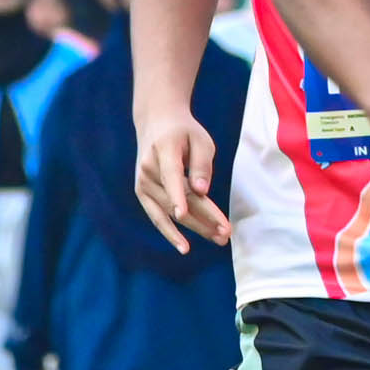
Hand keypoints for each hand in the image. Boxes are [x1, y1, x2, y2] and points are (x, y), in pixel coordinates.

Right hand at [131, 109, 228, 252]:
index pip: (171, 176)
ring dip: (194, 228)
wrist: (156, 123)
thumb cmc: (183, 131)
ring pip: (169, 212)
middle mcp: (148, 169)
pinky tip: (185, 246)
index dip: (177, 196)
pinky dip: (170, 232)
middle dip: (202, 219)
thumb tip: (202, 191)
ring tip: (218, 239)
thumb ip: (202, 164)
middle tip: (226, 233)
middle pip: (176, 199)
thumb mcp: (200, 139)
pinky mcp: (142, 194)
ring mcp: (142, 183)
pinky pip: (157, 216)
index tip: (183, 214)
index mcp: (164, 150)